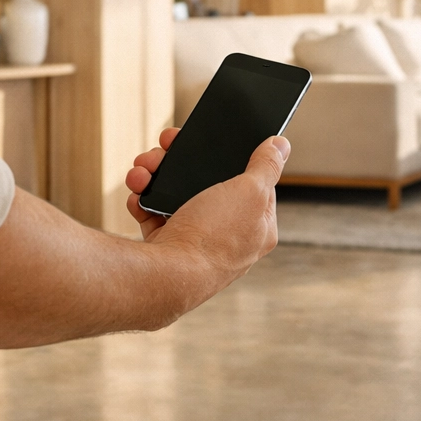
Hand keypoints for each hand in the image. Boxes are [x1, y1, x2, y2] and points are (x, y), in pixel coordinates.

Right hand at [124, 130, 289, 307]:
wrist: (164, 277)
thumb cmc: (212, 238)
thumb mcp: (249, 191)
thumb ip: (267, 166)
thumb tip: (281, 144)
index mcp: (258, 228)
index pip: (253, 185)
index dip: (234, 159)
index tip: (213, 143)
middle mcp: (228, 238)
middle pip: (208, 185)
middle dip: (182, 163)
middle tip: (165, 147)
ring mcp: (196, 243)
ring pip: (176, 196)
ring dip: (155, 176)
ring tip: (143, 170)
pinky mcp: (167, 247)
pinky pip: (154, 214)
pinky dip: (143, 200)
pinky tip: (138, 194)